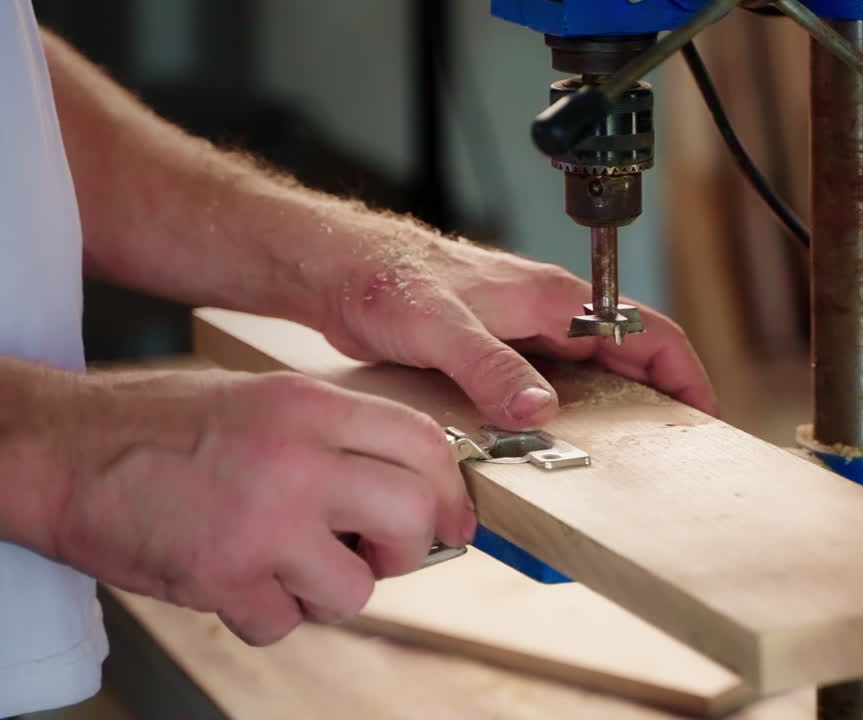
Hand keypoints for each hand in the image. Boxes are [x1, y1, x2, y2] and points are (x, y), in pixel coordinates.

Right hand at [54, 369, 473, 644]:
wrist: (60, 452)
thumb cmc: (160, 425)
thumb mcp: (264, 401)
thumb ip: (335, 437)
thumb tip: (406, 486)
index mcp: (308, 406)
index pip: (423, 443)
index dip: (450, 490)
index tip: (452, 520)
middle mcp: (295, 460)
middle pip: (411, 516)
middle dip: (409, 548)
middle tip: (378, 551)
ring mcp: (260, 523)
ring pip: (356, 589)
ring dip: (331, 590)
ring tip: (290, 566)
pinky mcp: (222, 578)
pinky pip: (285, 623)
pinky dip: (268, 614)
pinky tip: (238, 580)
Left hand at [312, 220, 717, 428]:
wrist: (340, 268)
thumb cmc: (386, 277)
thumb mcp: (439, 327)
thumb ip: (490, 367)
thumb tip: (539, 410)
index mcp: (552, 298)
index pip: (646, 330)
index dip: (683, 372)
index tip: (702, 414)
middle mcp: (548, 312)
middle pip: (629, 355)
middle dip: (660, 398)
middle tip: (673, 449)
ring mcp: (525, 330)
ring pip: (593, 371)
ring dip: (617, 407)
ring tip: (628, 455)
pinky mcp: (500, 347)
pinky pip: (556, 381)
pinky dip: (573, 410)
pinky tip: (561, 442)